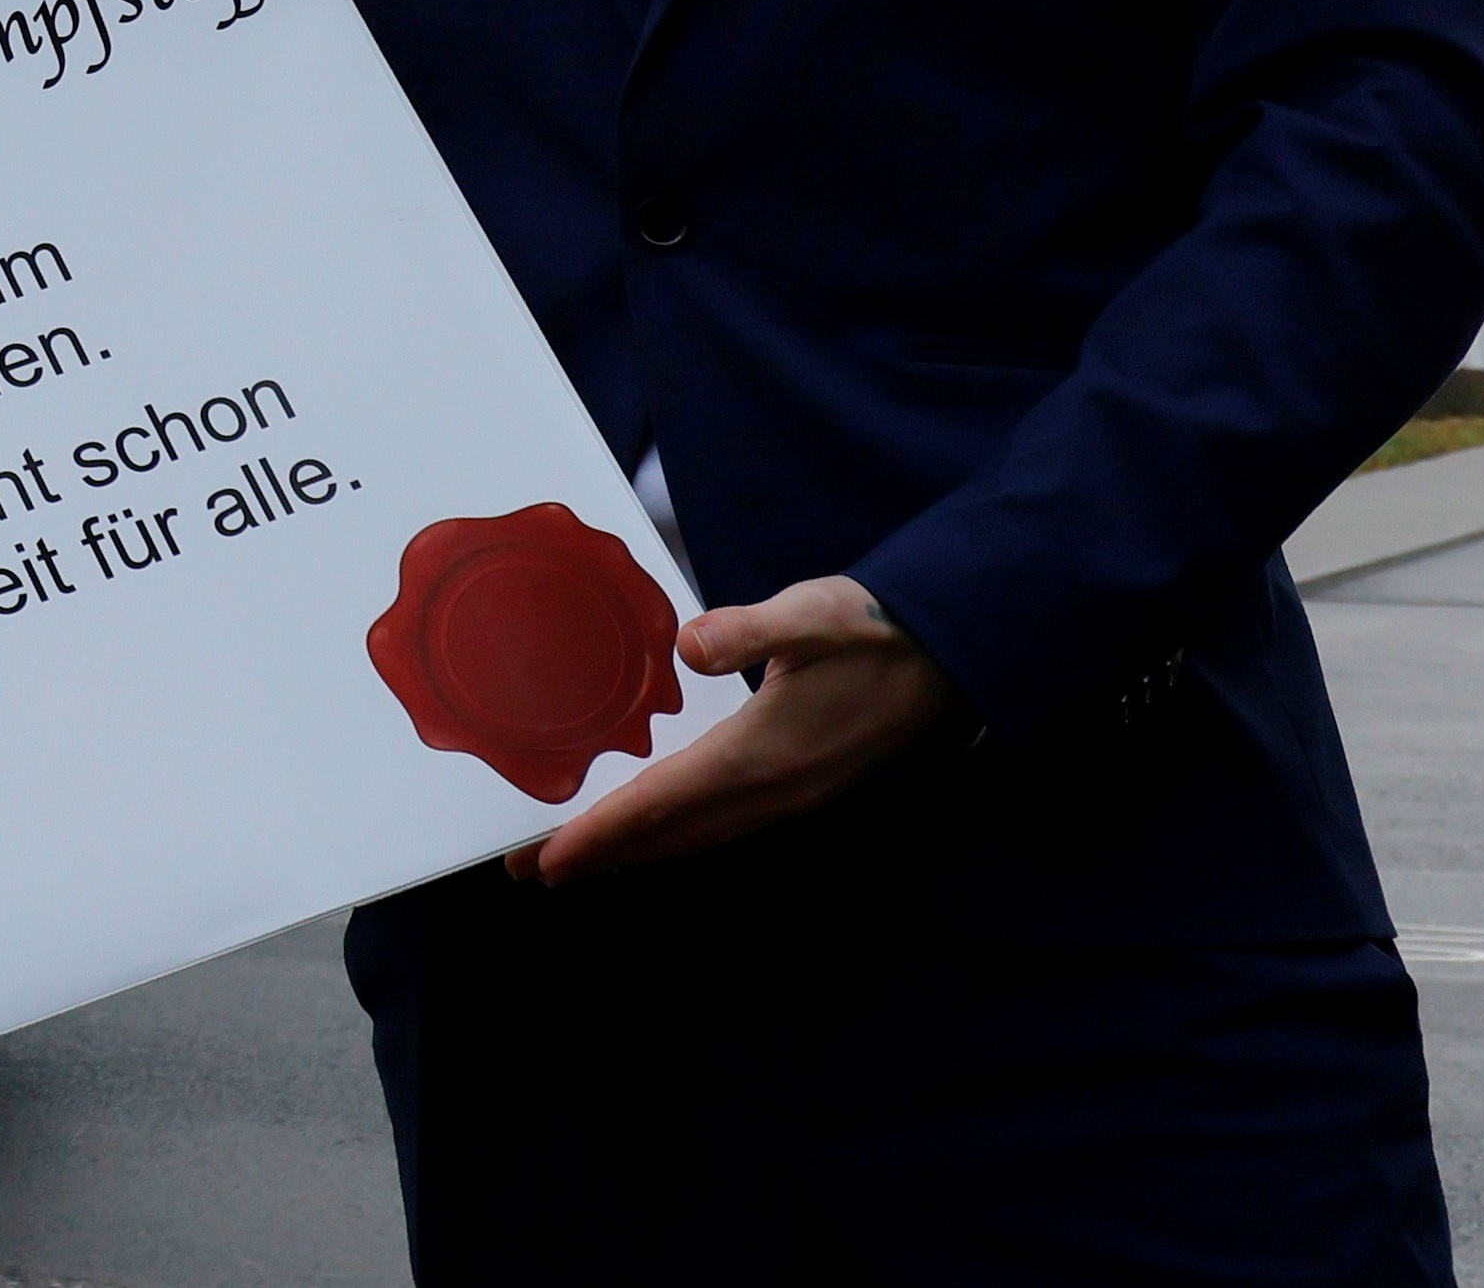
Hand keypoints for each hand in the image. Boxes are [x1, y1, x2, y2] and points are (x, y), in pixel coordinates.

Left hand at [520, 574, 956, 882]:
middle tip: (528, 869)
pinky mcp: (805, 787)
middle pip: (670, 834)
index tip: (546, 858)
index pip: (664, 803)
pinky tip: (656, 828)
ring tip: (576, 859)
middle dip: (600, 853)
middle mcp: (775, 790)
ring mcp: (793, 795)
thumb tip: (691, 645)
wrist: (955, 650)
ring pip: (697, 837)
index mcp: (763, 754)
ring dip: (635, 851)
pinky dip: (676, 835)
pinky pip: (723, 826)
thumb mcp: (813, 614)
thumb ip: (752, 630)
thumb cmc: (876, 626)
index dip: (602, 832)